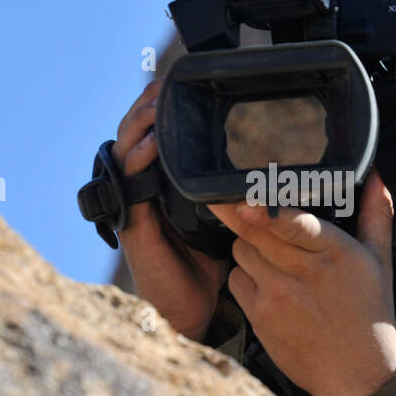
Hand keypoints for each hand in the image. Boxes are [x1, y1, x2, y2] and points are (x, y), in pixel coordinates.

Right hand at [111, 79, 230, 340]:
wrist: (200, 312)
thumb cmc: (215, 267)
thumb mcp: (230, 218)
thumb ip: (237, 190)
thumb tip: (269, 160)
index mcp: (164, 185)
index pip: (155, 136)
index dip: (159, 109)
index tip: (174, 83)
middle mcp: (145, 191)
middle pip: (135, 136)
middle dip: (146, 106)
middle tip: (161, 83)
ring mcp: (136, 207)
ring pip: (126, 154)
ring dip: (139, 125)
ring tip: (154, 103)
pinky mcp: (134, 226)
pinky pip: (131, 187)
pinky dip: (139, 162)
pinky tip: (151, 145)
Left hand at [207, 170, 395, 395]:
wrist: (359, 376)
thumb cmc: (370, 316)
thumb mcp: (381, 262)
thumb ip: (376, 214)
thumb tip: (377, 177)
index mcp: (333, 252)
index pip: (290, 222)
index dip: (263, 207)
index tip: (244, 197)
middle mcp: (302, 272)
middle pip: (253, 230)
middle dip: (250, 218)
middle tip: (251, 212)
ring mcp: (277, 295)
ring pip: (241, 250)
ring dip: (250, 248)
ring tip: (273, 259)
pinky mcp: (260, 316)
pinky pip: (236, 280)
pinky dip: (246, 278)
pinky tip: (268, 285)